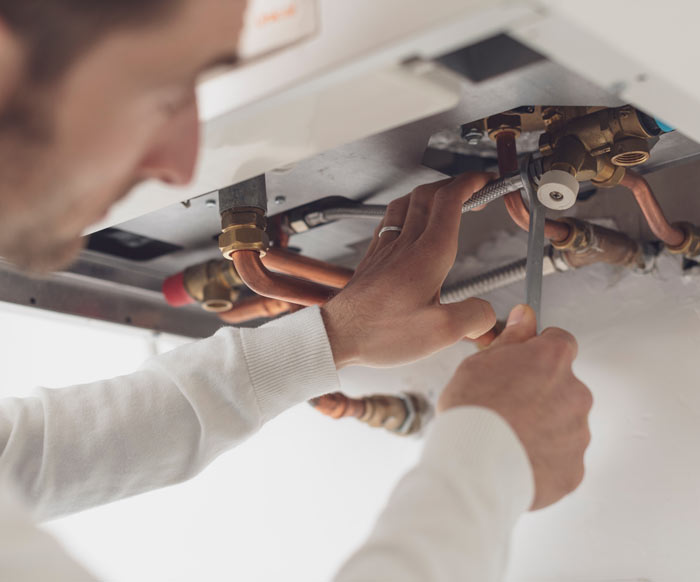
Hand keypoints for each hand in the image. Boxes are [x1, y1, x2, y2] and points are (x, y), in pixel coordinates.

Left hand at [321, 173, 496, 367]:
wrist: (337, 335)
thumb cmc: (380, 333)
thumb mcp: (441, 333)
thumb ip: (474, 317)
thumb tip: (487, 314)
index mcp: (428, 254)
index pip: (450, 200)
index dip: (472, 183)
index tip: (486, 181)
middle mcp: (405, 244)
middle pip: (429, 194)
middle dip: (456, 184)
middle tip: (474, 191)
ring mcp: (385, 249)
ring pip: (406, 203)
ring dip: (430, 194)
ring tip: (445, 200)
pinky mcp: (373, 258)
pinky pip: (389, 221)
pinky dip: (406, 211)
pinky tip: (408, 223)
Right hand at [438, 304, 592, 509]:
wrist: (472, 467)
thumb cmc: (472, 413)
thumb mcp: (480, 362)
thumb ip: (512, 339)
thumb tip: (526, 317)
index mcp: (552, 360)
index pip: (560, 342)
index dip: (538, 352)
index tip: (523, 364)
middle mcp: (575, 393)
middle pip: (562, 386)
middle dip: (540, 394)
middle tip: (506, 406)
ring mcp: (577, 433)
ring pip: (563, 424)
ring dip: (543, 427)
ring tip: (507, 437)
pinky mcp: (573, 469)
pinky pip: (561, 459)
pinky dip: (543, 459)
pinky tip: (515, 458)